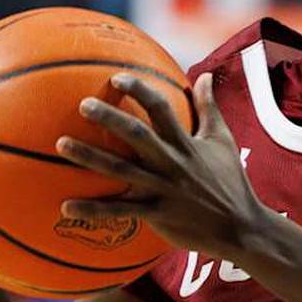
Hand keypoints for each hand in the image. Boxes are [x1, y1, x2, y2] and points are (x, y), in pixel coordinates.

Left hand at [55, 73, 270, 259]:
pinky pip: (120, 212)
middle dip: (109, 118)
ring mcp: (162, 190)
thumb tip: (205, 75)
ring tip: (61, 144)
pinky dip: (92, 210)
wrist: (240, 226)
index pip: (161, 109)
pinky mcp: (156, 215)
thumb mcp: (223, 140)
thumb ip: (210, 107)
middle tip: (83, 105)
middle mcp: (171, 163)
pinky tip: (66, 206)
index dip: (140, 91)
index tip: (117, 77)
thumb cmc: (230, 180)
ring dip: (89, 157)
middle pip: (137, 135)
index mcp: (186, 143)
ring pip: (120, 170)